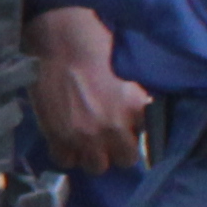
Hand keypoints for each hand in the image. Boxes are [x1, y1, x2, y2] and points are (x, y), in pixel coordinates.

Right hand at [25, 6, 151, 175]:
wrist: (58, 41)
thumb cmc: (95, 47)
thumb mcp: (129, 73)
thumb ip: (136, 101)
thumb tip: (139, 119)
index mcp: (136, 108)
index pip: (148, 141)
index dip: (135, 134)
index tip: (128, 128)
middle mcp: (113, 127)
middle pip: (124, 160)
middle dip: (117, 149)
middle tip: (107, 135)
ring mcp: (85, 135)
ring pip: (96, 166)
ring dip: (92, 154)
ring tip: (86, 138)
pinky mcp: (58, 136)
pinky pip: (65, 160)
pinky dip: (65, 151)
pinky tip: (65, 136)